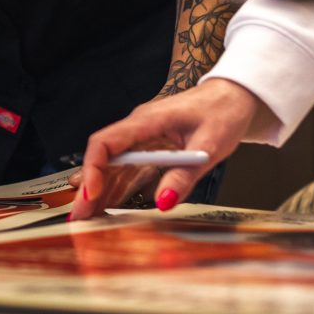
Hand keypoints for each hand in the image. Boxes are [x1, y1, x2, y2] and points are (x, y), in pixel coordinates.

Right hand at [68, 79, 263, 220]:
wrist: (234, 96)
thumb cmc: (223, 112)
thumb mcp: (210, 146)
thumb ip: (184, 175)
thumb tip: (162, 203)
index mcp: (147, 120)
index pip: (107, 142)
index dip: (93, 168)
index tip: (91, 193)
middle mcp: (138, 128)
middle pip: (104, 159)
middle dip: (89, 189)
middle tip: (79, 217)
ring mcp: (143, 138)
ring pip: (114, 167)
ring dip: (100, 192)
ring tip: (88, 218)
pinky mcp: (152, 148)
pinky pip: (129, 170)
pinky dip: (118, 189)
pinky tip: (108, 206)